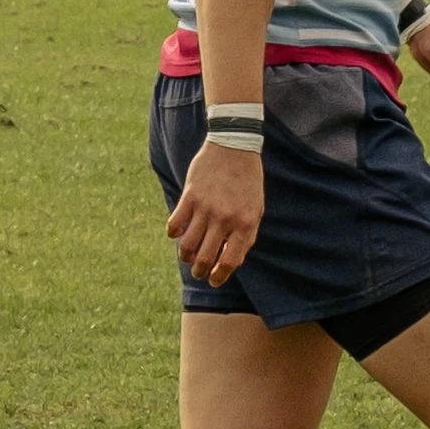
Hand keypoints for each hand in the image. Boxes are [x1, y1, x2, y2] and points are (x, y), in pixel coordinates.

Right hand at [167, 140, 265, 282]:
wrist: (235, 147)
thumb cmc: (248, 181)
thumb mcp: (255, 209)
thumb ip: (246, 235)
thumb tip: (233, 261)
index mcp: (245, 224)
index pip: (230, 261)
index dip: (220, 276)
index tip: (214, 280)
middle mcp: (225, 218)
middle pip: (205, 258)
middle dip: (200, 272)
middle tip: (199, 272)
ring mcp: (206, 207)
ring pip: (187, 246)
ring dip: (186, 257)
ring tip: (188, 256)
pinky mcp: (190, 196)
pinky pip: (175, 225)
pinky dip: (174, 234)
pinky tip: (178, 233)